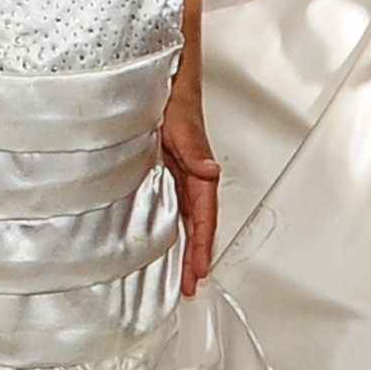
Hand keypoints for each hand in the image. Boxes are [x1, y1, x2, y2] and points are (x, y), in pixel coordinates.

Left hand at [158, 95, 220, 293]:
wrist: (162, 83)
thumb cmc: (175, 101)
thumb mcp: (183, 126)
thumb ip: (195, 150)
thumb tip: (210, 170)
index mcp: (199, 173)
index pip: (203, 217)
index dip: (201, 245)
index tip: (199, 270)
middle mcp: (189, 179)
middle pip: (195, 226)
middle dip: (195, 257)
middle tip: (190, 286)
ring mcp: (175, 179)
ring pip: (183, 221)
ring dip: (183, 248)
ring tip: (180, 277)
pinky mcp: (161, 175)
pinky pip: (168, 209)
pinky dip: (168, 229)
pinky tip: (161, 243)